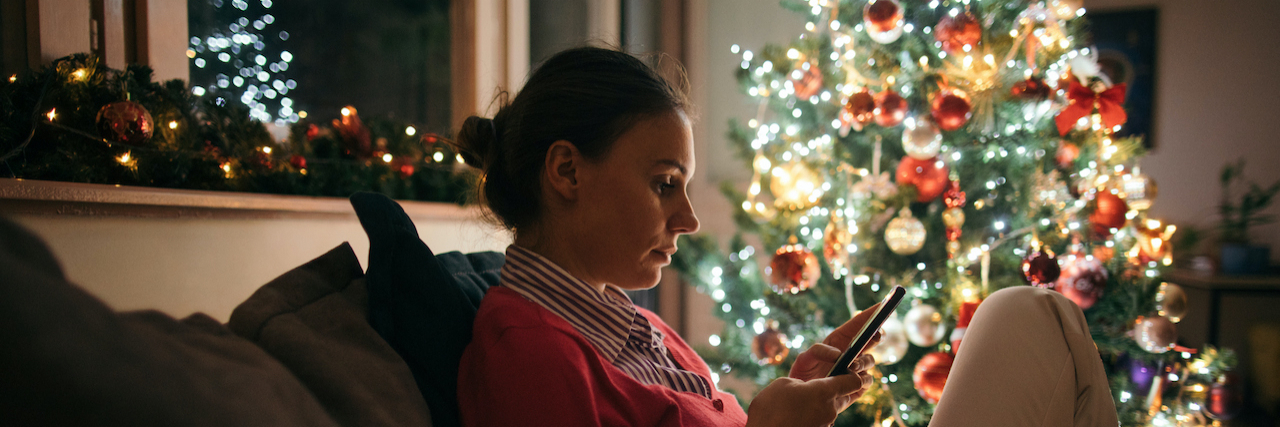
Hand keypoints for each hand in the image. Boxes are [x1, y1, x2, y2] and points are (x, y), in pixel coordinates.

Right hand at [745, 354, 875, 426]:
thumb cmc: (770, 409)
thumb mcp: (784, 383)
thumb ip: (803, 382)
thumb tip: (808, 388)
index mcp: (823, 392)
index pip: (854, 381)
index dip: (850, 374)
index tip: (840, 371)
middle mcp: (830, 410)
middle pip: (843, 395)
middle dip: (832, 389)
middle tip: (812, 387)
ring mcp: (825, 424)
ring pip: (831, 408)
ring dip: (820, 403)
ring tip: (799, 403)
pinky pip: (821, 419)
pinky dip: (813, 415)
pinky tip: (796, 415)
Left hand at [790, 302, 883, 380]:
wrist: (803, 399)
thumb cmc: (803, 375)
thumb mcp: (804, 359)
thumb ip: (817, 351)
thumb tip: (838, 354)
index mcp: (840, 340)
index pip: (858, 324)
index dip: (871, 314)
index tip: (882, 306)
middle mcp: (852, 353)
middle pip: (872, 339)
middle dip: (876, 335)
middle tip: (874, 335)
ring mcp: (857, 369)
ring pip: (871, 361)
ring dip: (863, 361)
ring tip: (851, 366)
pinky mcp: (858, 386)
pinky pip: (867, 380)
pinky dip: (862, 379)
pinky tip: (852, 381)